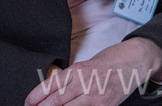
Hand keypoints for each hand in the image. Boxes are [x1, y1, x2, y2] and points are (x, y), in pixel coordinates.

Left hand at [25, 38, 161, 105]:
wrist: (133, 61)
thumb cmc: (108, 63)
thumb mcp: (85, 66)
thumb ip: (71, 79)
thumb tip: (52, 90)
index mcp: (77, 70)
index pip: (52, 85)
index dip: (37, 96)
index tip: (28, 102)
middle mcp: (85, 83)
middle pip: (57, 100)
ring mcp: (96, 96)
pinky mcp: (106, 105)